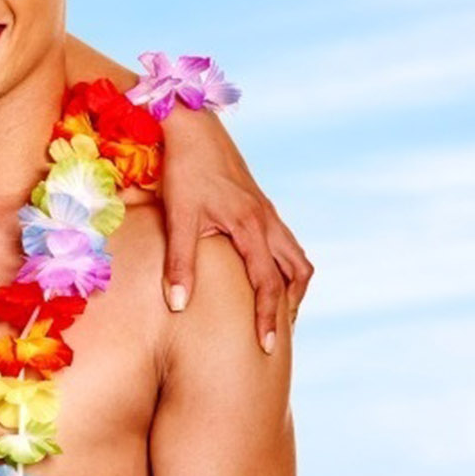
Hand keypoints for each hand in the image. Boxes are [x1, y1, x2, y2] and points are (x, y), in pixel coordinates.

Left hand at [159, 108, 312, 352]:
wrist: (193, 125)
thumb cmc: (183, 170)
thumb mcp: (178, 217)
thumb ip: (180, 263)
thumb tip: (179, 306)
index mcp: (251, 226)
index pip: (269, 284)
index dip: (269, 319)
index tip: (266, 349)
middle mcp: (267, 221)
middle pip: (296, 272)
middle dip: (290, 307)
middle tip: (278, 337)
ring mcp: (267, 212)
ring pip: (296, 256)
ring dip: (293, 286)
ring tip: (280, 313)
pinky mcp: (260, 206)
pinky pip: (285, 242)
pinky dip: (285, 266)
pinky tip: (269, 277)